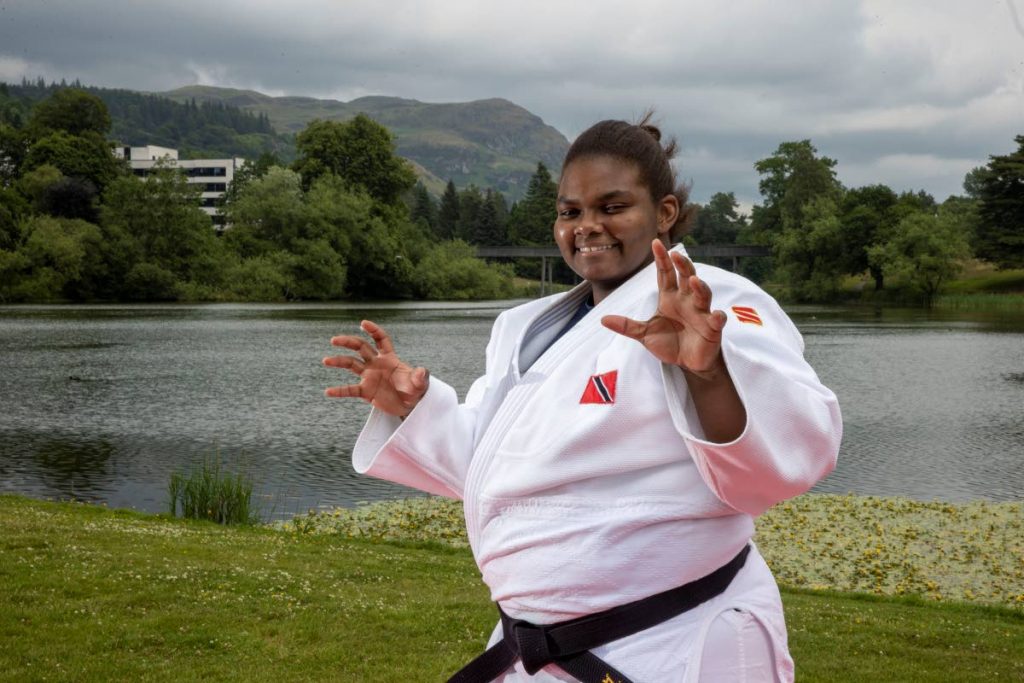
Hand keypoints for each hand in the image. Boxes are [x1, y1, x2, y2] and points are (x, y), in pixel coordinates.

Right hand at [323, 320, 428, 416]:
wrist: (410, 406)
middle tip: (334, 340)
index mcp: (389, 357)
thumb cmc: (416, 390)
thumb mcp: (421, 384)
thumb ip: (420, 377)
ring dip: (339, 362)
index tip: (363, 323)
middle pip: (360, 348)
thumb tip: (422, 371)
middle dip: (348, 342)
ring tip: (326, 361)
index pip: (380, 339)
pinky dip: (340, 391)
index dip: (373, 330)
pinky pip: (350, 390)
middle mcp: (377, 364)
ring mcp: (369, 377)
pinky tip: (328, 392)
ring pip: (351, 365)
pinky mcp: (366, 392)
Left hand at [602, 240, 727, 377]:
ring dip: (700, 287)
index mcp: (670, 298)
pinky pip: (717, 320)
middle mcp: (686, 300)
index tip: (655, 243)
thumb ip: (627, 326)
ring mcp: (701, 313)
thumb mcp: (644, 334)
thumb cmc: (669, 343)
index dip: (661, 259)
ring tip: (693, 280)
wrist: (687, 363)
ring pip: (703, 294)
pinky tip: (716, 316)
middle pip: (686, 277)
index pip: (665, 274)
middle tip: (675, 254)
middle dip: (682, 265)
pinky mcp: (712, 328)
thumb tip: (602, 319)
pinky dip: (718, 317)